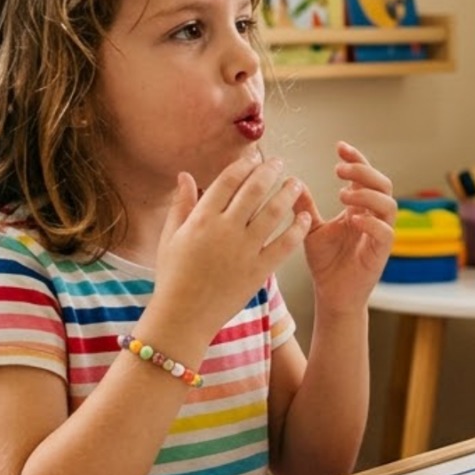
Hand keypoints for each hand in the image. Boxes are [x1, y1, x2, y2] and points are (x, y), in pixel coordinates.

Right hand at [148, 157, 310, 342]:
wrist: (183, 317)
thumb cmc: (173, 277)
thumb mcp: (170, 237)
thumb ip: (181, 204)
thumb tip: (184, 175)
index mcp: (202, 219)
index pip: (228, 181)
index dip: (244, 164)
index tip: (254, 157)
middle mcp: (225, 230)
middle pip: (255, 190)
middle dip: (270, 171)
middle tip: (279, 163)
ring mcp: (244, 250)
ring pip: (274, 212)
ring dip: (288, 193)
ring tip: (296, 183)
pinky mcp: (259, 270)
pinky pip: (284, 244)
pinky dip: (297, 228)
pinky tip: (304, 217)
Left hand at [295, 142, 395, 312]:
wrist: (331, 294)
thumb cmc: (326, 263)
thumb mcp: (310, 229)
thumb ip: (305, 207)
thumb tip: (291, 182)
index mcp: (359, 208)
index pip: (365, 176)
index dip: (356, 159)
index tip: (339, 147)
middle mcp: (374, 217)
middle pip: (382, 184)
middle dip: (363, 172)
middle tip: (339, 170)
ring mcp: (380, 234)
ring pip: (388, 204)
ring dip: (367, 195)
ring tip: (343, 194)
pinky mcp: (381, 253)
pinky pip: (386, 232)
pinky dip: (372, 223)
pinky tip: (353, 219)